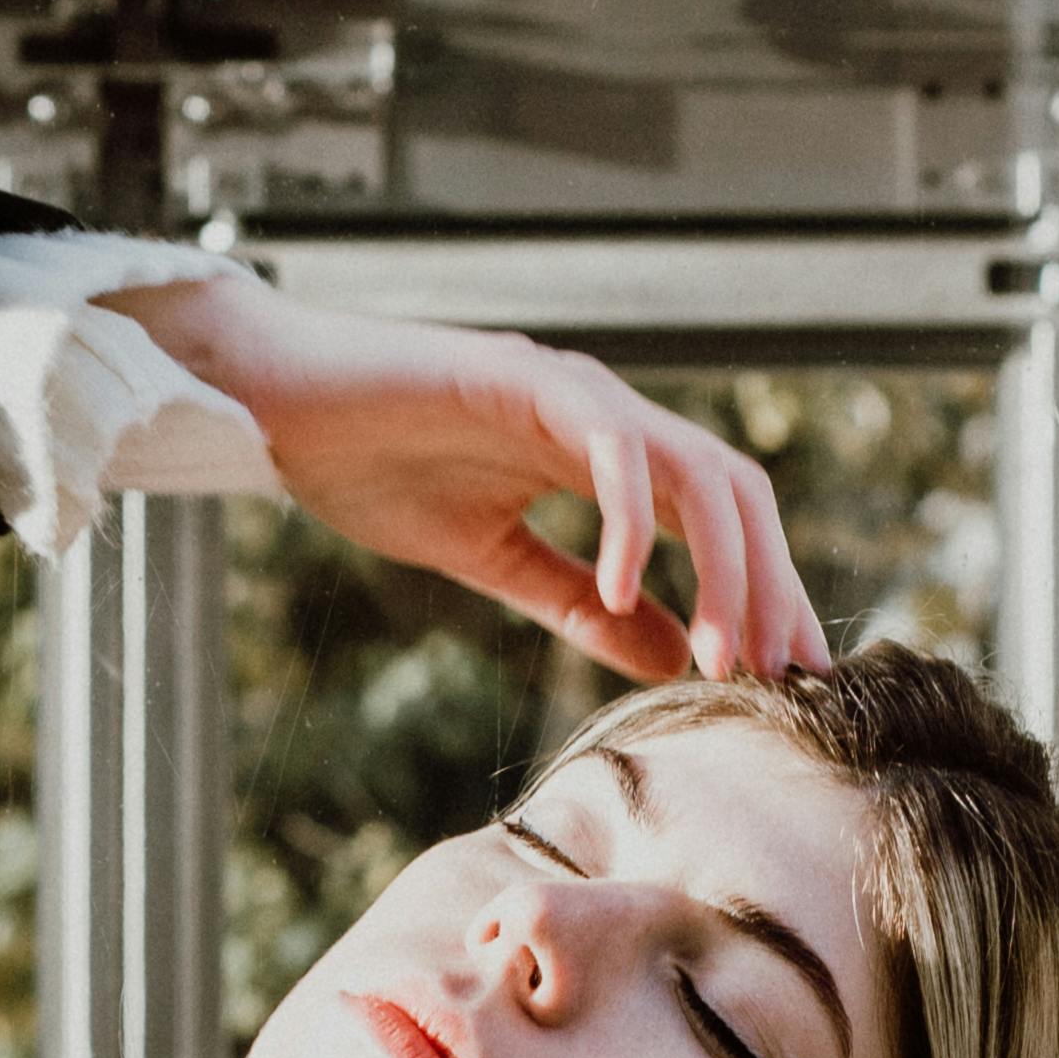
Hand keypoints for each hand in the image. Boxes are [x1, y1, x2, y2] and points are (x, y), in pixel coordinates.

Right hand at [106, 275, 830, 683]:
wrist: (277, 406)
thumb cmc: (368, 465)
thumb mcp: (493, 558)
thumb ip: (578, 604)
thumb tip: (670, 657)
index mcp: (604, 455)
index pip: (718, 517)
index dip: (761, 591)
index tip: (779, 676)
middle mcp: (606, 415)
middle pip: (735, 490)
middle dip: (771, 585)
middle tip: (780, 678)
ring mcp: (571, 392)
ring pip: (695, 470)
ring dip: (723, 568)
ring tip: (718, 656)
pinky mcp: (524, 379)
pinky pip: (610, 449)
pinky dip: (629, 523)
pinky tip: (622, 591)